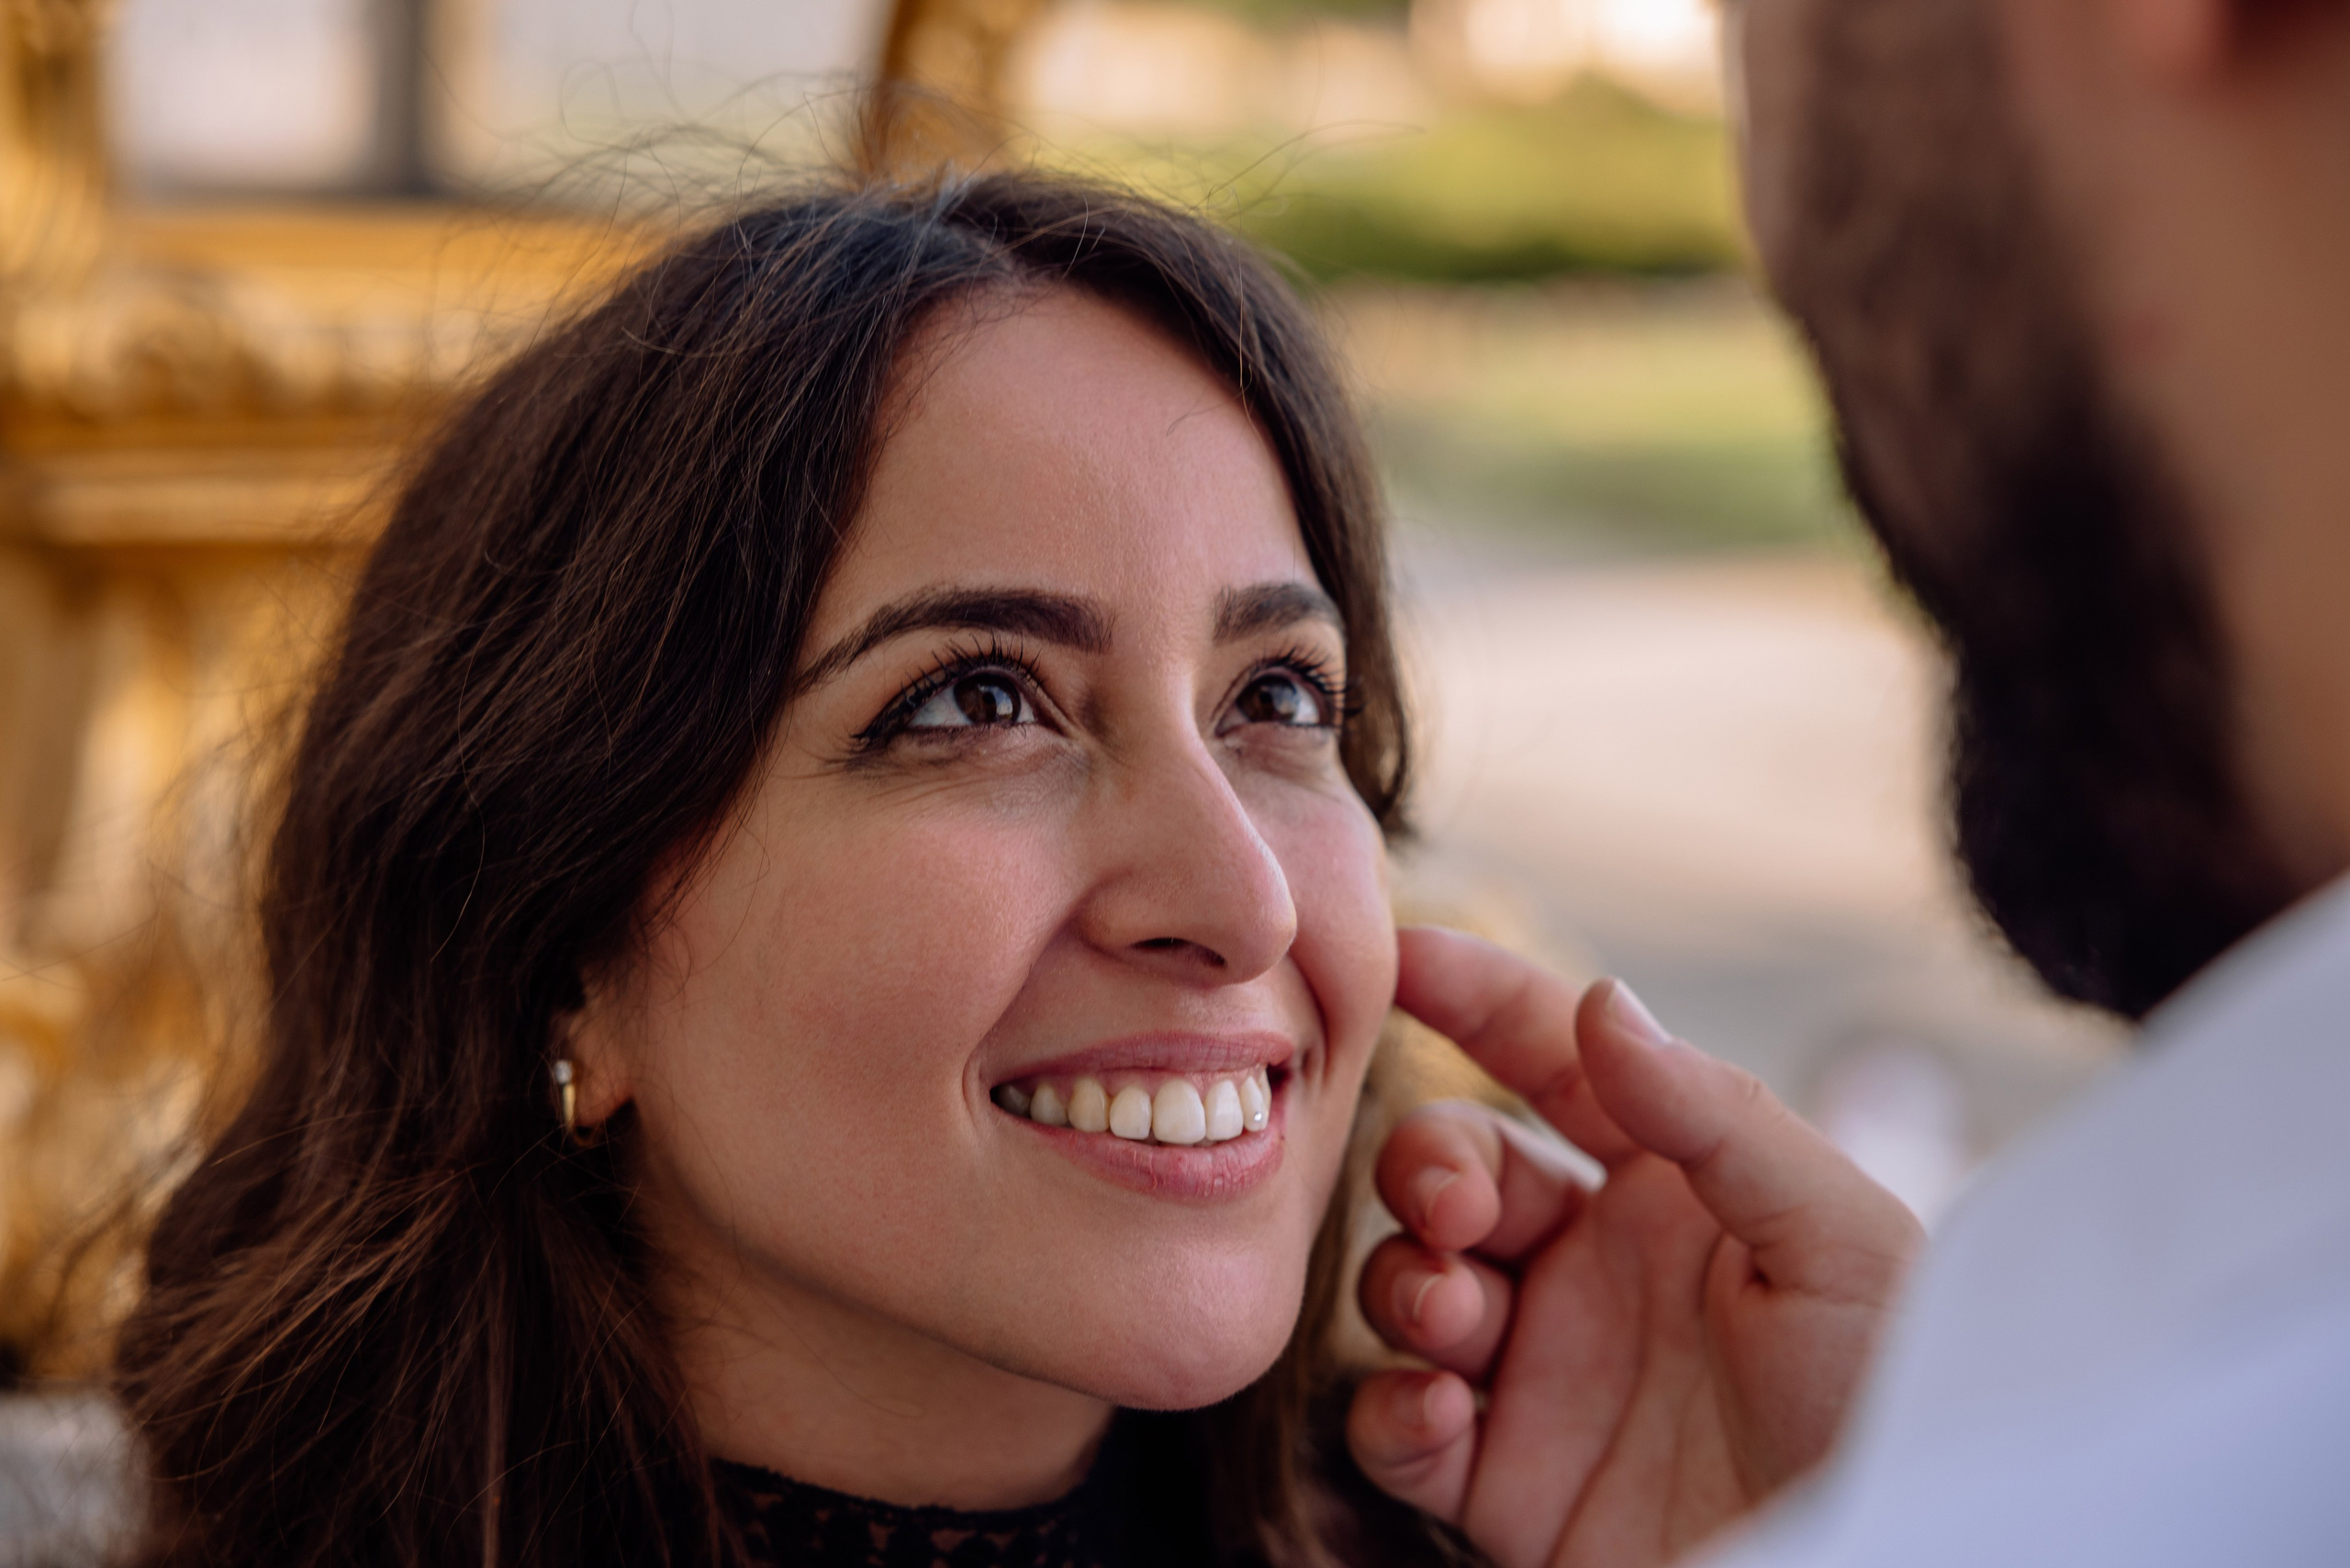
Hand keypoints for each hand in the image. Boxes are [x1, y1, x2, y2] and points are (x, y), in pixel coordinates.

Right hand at [1348, 927, 1924, 1567]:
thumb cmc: (1889, 1410)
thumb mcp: (1837, 1242)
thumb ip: (1715, 1116)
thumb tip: (1603, 1002)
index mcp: (1676, 1191)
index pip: (1554, 1063)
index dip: (1476, 998)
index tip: (1401, 955)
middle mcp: (1596, 1270)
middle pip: (1458, 1169)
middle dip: (1432, 1167)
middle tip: (1459, 1213)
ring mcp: (1544, 1376)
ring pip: (1409, 1284)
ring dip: (1407, 1283)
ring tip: (1460, 1321)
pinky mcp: (1507, 1487)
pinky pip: (1397, 1426)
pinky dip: (1393, 1411)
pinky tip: (1442, 1415)